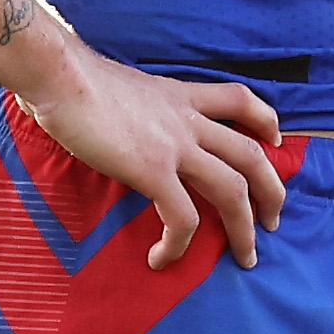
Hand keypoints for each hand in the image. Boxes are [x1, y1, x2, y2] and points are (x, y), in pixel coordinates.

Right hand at [18, 46, 284, 269]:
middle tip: (274, 221)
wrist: (59, 75)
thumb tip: (124, 124)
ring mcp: (175, 146)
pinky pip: (182, 216)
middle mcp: (187, 120)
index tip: (274, 140)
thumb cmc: (73, 78)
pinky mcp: (153, 170)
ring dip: (245, 228)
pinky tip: (162, 258)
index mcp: (180, 96)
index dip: (265, 121)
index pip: (240, 100)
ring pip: (233, 189)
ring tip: (246, 256)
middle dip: (272, 191)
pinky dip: (178, 243)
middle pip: (251, 156)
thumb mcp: (123, 88)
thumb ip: (138, 107)